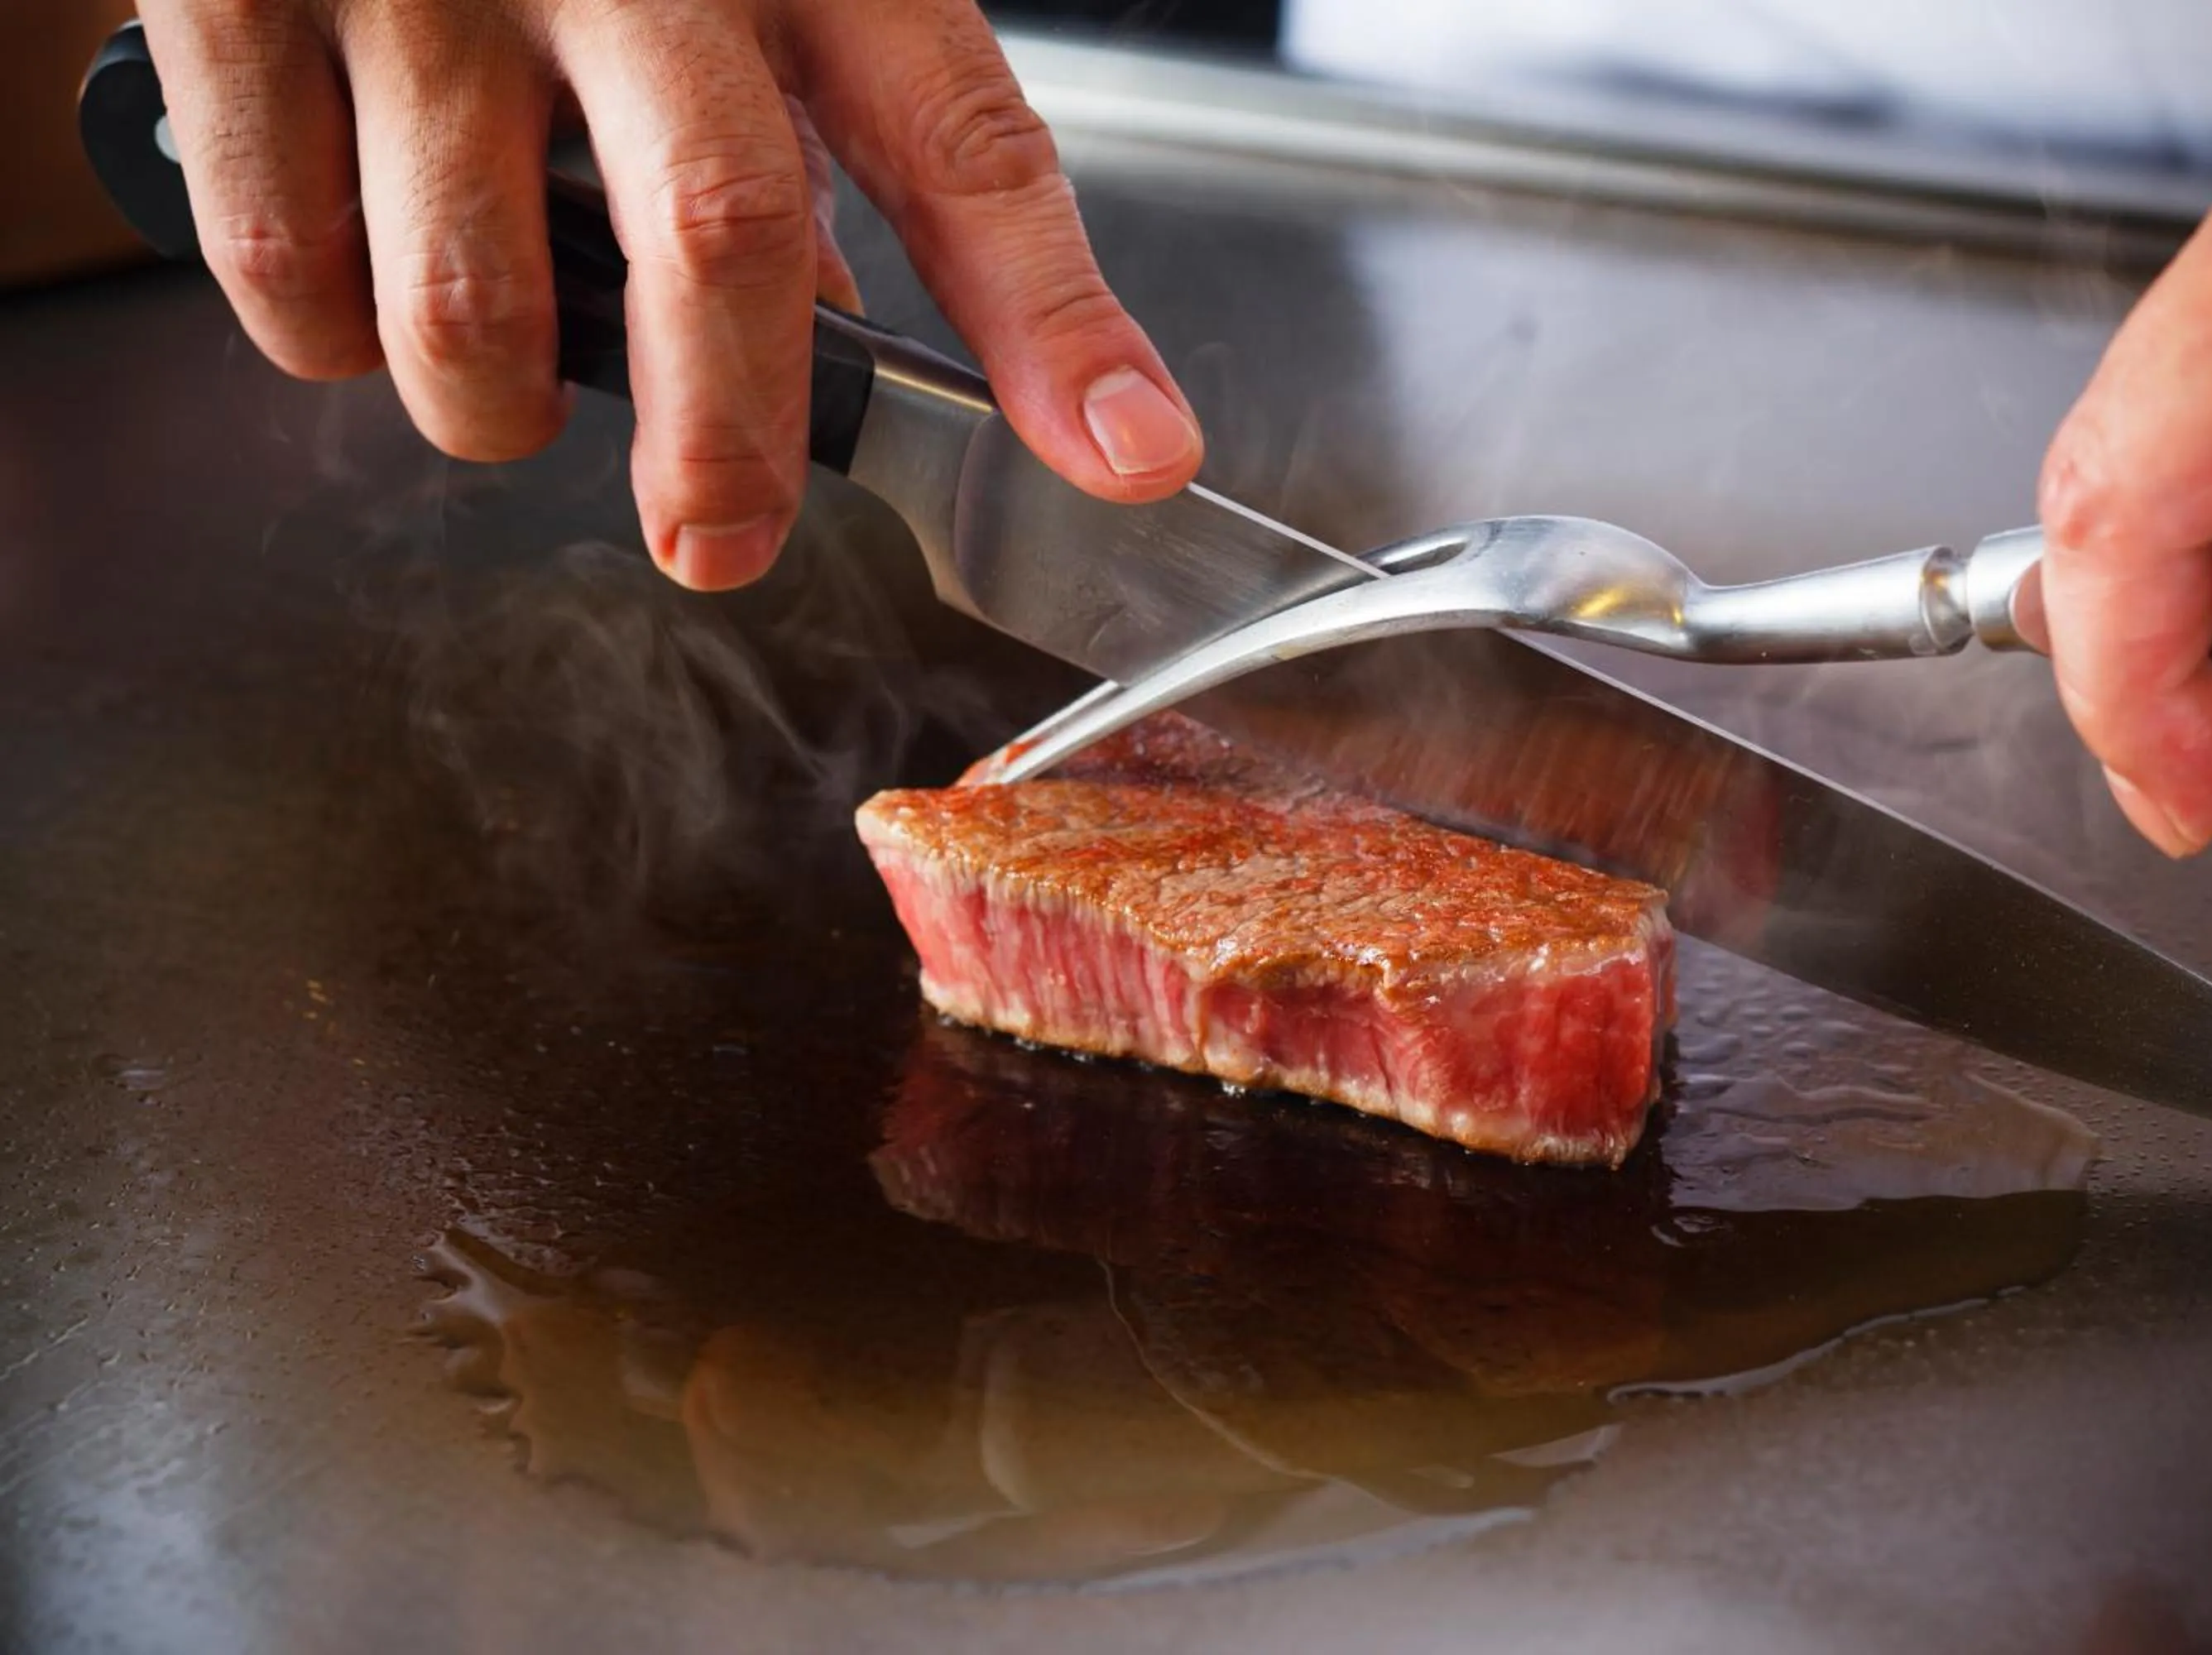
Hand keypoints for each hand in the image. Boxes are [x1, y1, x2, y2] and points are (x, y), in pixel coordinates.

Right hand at [138, 0, 1205, 589]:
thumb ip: (802, 140)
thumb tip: (810, 349)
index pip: (966, 145)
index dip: (1057, 323)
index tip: (1131, 456)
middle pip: (719, 237)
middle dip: (729, 446)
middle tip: (718, 538)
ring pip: (473, 311)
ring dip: (497, 408)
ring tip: (509, 367)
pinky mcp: (234, 0)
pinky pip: (289, 275)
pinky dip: (329, 337)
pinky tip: (362, 271)